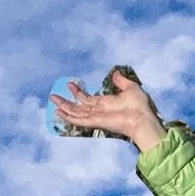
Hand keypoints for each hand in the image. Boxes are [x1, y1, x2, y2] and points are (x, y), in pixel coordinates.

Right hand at [51, 66, 166, 153]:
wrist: (141, 118)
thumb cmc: (139, 105)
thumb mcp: (130, 88)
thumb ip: (121, 81)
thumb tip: (116, 73)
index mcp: (105, 103)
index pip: (87, 98)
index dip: (77, 92)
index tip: (69, 84)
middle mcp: (98, 111)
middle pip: (77, 106)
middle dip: (66, 101)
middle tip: (54, 95)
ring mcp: (95, 117)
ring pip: (75, 112)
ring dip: (63, 107)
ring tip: (53, 101)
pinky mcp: (94, 121)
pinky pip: (78, 119)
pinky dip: (68, 116)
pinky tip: (59, 112)